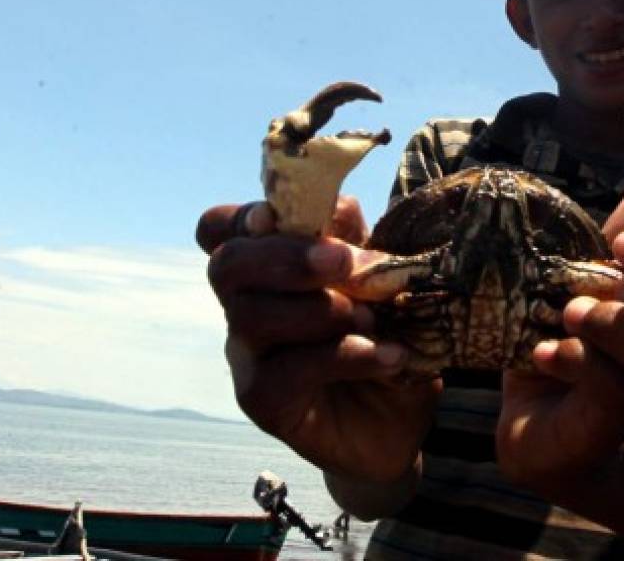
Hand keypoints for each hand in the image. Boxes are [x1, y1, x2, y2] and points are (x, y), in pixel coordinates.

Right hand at [197, 197, 439, 482]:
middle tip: (344, 263)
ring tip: (373, 320)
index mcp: (267, 266)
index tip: (275, 217)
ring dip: (321, 310)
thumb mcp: (379, 281)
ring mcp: (249, 356)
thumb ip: (355, 243)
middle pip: (228, 266)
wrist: (403, 419)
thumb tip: (340, 204)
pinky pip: (287, 371)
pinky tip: (388, 357)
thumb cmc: (385, 336)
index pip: (220, 229)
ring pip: (254, 317)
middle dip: (287, 257)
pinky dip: (345, 356)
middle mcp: (245, 306)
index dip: (239, 217)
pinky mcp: (264, 402)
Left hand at [496, 177, 623, 484]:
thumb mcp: (590, 275)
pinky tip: (546, 348)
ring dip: (623, 329)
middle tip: (609, 281)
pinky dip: (581, 361)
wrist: (528, 407)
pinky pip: (621, 394)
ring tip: (572, 312)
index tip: (620, 244)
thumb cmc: (568, 333)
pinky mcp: (614, 427)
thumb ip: (622, 236)